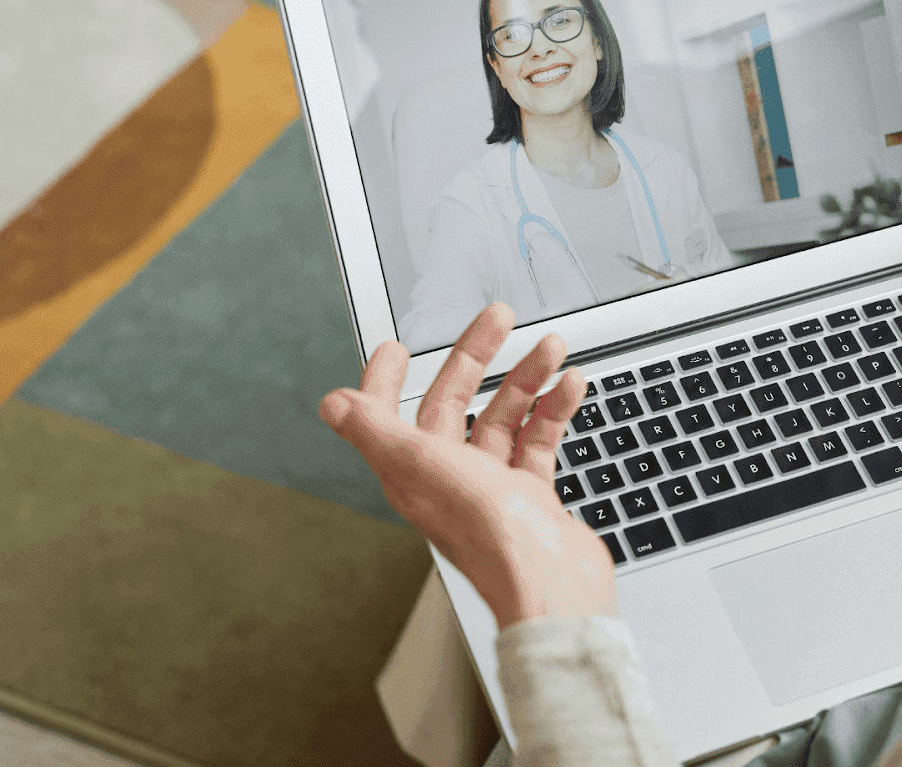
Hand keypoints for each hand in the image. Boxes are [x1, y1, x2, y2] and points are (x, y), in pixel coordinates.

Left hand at [319, 304, 615, 628]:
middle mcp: (449, 477)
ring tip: (551, 348)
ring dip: (527, 379)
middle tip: (498, 318)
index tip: (395, 348)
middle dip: (476, 357)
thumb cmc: (489, 535)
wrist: (552, 584)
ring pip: (504, 417)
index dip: (385, 379)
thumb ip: (376, 430)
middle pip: (455, 403)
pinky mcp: (531, 495)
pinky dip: (554, 411)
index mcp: (413, 471)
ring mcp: (492, 486)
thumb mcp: (422, 467)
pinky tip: (569, 387)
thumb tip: (332, 404)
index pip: (388, 415)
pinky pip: (539, 440)